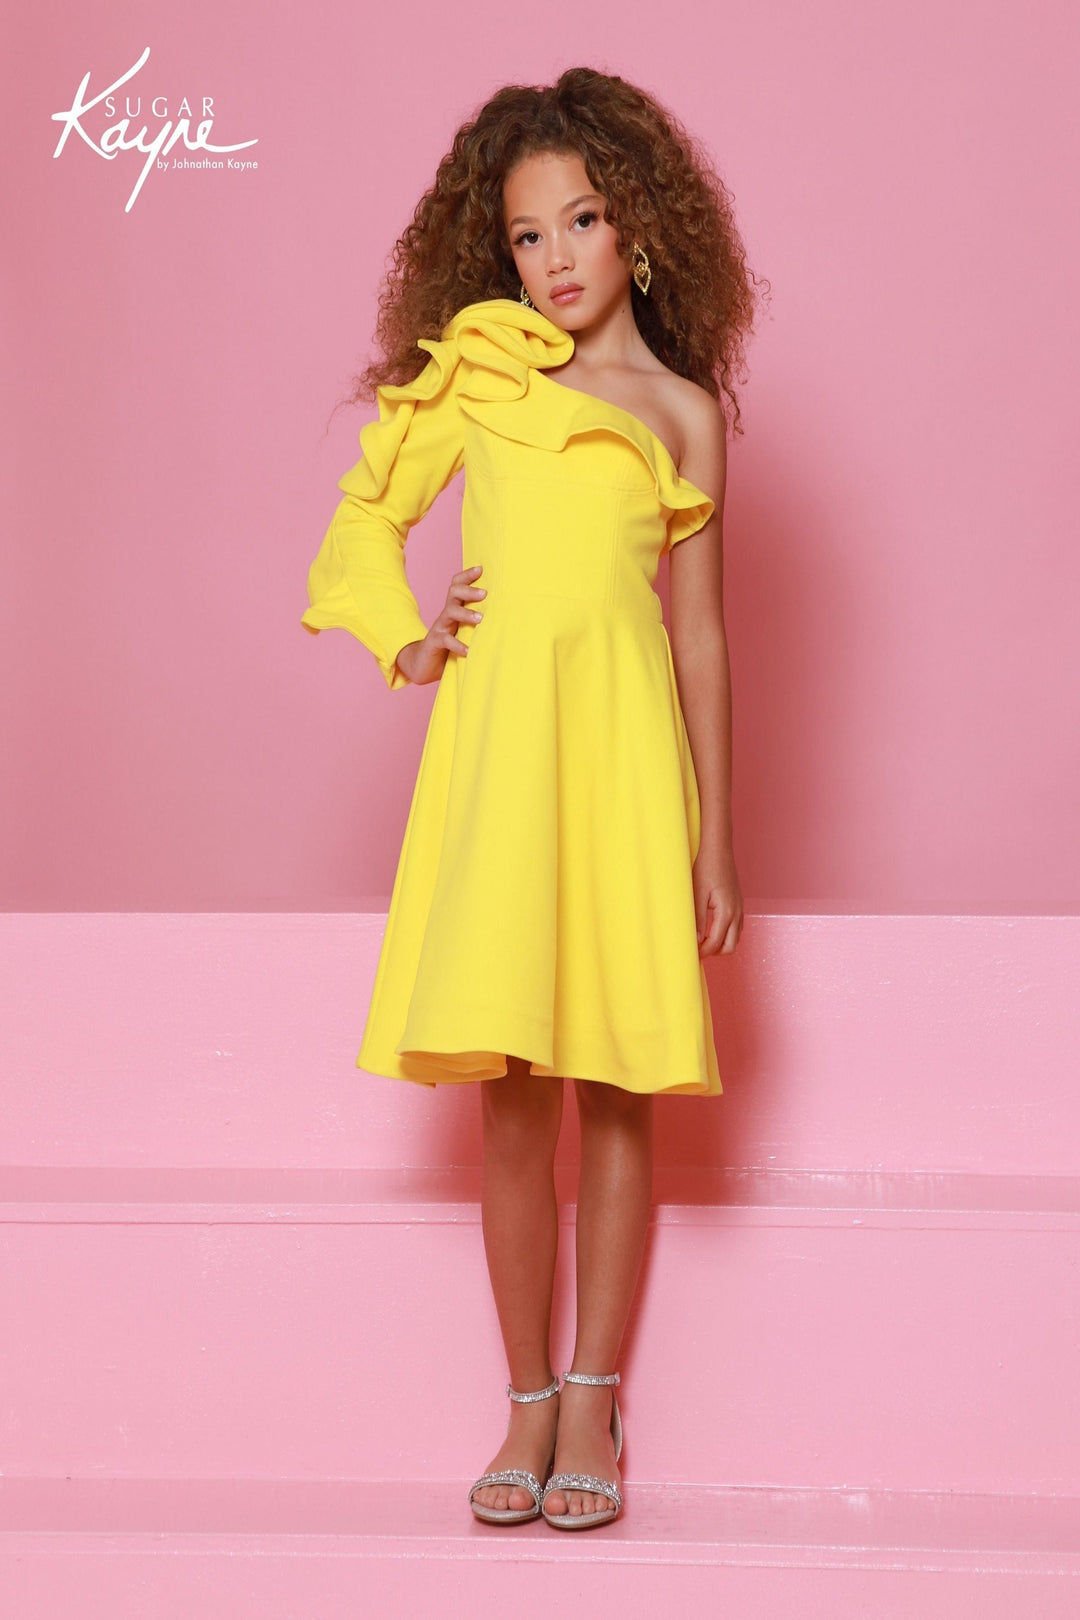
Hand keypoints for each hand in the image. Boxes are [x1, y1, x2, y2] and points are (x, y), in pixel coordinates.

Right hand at [394, 564, 485, 685]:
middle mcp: (446, 615)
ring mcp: (439, 628)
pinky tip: (468, 651)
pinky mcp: (434, 643)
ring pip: (450, 612)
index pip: (457, 586)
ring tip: (480, 619)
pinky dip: (457, 644)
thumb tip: (509, 617)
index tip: (481, 569)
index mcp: (454, 609)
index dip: (467, 575)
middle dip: (468, 590)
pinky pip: (445, 640)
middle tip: (484, 594)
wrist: (423, 665)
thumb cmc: (450, 647)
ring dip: (465, 614)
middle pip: (453, 593)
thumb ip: (478, 624)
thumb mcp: (464, 632)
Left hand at [693, 845, 743, 956]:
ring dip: (720, 945)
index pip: (716, 943)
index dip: (702, 952)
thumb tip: (696, 941)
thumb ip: (698, 920)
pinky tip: (711, 930)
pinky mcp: (738, 905)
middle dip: (713, 952)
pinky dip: (726, 935)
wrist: (718, 850)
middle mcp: (737, 913)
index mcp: (726, 912)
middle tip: (696, 949)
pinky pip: (737, 928)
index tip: (689, 953)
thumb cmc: (706, 868)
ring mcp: (740, 909)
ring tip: (702, 941)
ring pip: (735, 939)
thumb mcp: (697, 895)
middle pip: (730, 947)